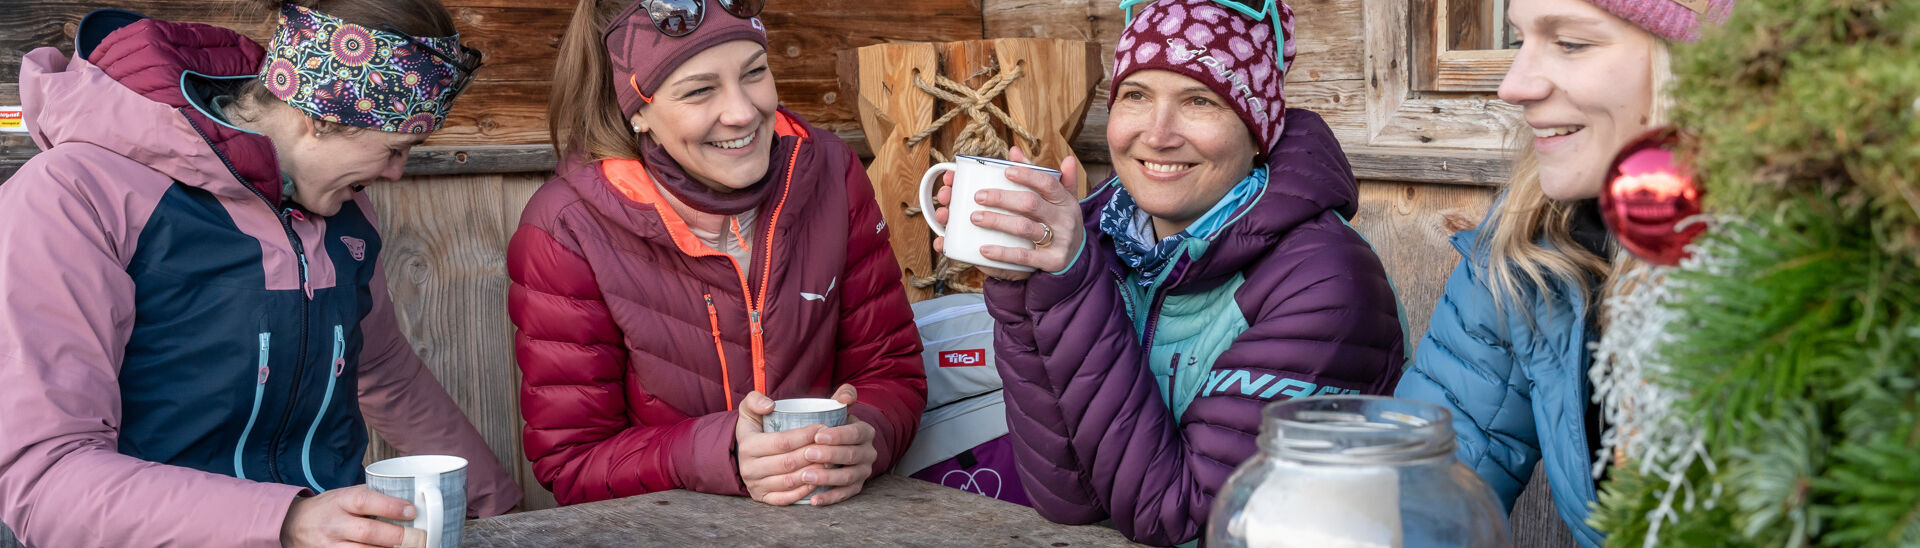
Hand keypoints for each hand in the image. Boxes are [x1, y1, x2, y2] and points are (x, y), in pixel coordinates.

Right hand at [280, 485, 414, 547]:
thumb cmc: (327, 508)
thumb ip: (369, 495)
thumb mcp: (343, 494)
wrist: (292, 524)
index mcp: (340, 501)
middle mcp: (334, 524)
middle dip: (395, 536)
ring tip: (405, 547)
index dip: (390, 507)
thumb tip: (406, 495)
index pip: (366, 501)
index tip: (411, 511)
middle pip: (367, 532)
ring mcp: (329, 545)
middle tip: (416, 537)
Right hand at [734, 391, 829, 505]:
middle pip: (788, 463)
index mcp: (748, 445)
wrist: (745, 453)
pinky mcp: (762, 498)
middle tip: (833, 446)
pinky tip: (818, 482)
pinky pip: (785, 499)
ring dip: (813, 473)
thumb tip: (770, 405)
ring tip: (831, 462)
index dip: (805, 436)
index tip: (824, 427)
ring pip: (789, 482)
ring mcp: (755, 485)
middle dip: (814, 454)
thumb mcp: (749, 409)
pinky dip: (803, 492)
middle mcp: (749, 468)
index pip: (782, 442)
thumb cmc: (754, 428)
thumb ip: (755, 400)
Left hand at [797, 384, 877, 505]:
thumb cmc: (833, 424)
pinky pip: (845, 495)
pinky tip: (814, 500)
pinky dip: (830, 498)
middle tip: (807, 454)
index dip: (838, 435)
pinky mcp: (856, 487)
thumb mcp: (839, 407)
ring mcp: (863, 472)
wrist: (839, 444)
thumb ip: (843, 395)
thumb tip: (845, 398)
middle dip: (829, 455)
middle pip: (851, 455)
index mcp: (865, 432)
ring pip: (848, 477)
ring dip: (827, 478)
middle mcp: (868, 452)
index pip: (855, 433)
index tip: (818, 435)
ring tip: (806, 477)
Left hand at [932, 147, 1085, 280]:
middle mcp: (1064, 219)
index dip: (1027, 175)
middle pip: (1031, 204)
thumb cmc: (1059, 221)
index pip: (1047, 183)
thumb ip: (1036, 174)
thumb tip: (1014, 150)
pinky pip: (1024, 256)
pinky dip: (1002, 252)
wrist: (1077, 257)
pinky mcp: (1051, 262)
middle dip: (1002, 198)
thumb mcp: (1057, 198)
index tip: (1006, 170)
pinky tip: (983, 248)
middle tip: (979, 195)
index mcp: (1065, 200)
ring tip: (975, 217)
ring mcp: (1059, 241)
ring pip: (1024, 228)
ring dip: (997, 222)